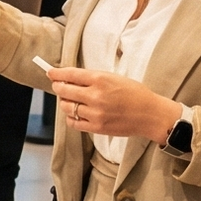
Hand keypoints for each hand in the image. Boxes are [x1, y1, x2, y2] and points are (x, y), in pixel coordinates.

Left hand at [45, 66, 179, 142]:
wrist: (150, 114)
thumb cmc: (134, 94)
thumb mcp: (114, 78)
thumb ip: (92, 78)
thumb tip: (70, 78)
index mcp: (100, 79)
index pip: (70, 74)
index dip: (56, 73)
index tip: (50, 73)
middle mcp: (95, 96)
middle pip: (64, 90)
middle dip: (58, 87)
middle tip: (59, 86)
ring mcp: (95, 113)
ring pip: (67, 107)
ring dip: (65, 102)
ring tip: (71, 100)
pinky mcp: (96, 127)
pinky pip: (73, 122)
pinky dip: (71, 117)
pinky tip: (76, 113)